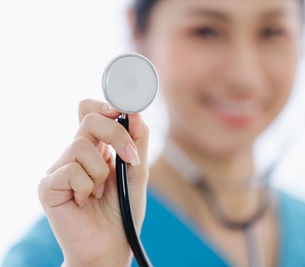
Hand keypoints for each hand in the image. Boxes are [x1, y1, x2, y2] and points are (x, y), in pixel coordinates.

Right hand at [38, 99, 149, 266]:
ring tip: (98, 193)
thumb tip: (135, 112)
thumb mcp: (137, 173)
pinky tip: (84, 201)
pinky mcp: (48, 185)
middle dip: (116, 134)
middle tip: (129, 159)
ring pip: (81, 146)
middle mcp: (75, 153)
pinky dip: (87, 187)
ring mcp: (59, 168)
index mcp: (96, 147)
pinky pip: (71, 170)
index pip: (91, 111)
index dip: (106, 106)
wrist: (110, 246)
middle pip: (89, 118)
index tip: (124, 113)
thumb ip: (138, 142)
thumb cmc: (122, 210)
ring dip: (101, 173)